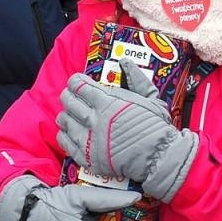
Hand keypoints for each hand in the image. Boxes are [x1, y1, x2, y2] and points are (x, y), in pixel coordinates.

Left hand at [55, 59, 198, 202]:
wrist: (158, 157)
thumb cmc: (156, 128)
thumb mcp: (150, 99)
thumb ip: (136, 80)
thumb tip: (126, 63)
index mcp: (107, 102)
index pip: (80, 86)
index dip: (75, 81)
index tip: (76, 80)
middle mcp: (94, 119)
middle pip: (70, 102)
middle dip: (67, 95)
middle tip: (69, 95)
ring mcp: (89, 140)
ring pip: (65, 121)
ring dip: (65, 115)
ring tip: (68, 113)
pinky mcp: (88, 157)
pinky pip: (66, 144)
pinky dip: (63, 136)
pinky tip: (67, 132)